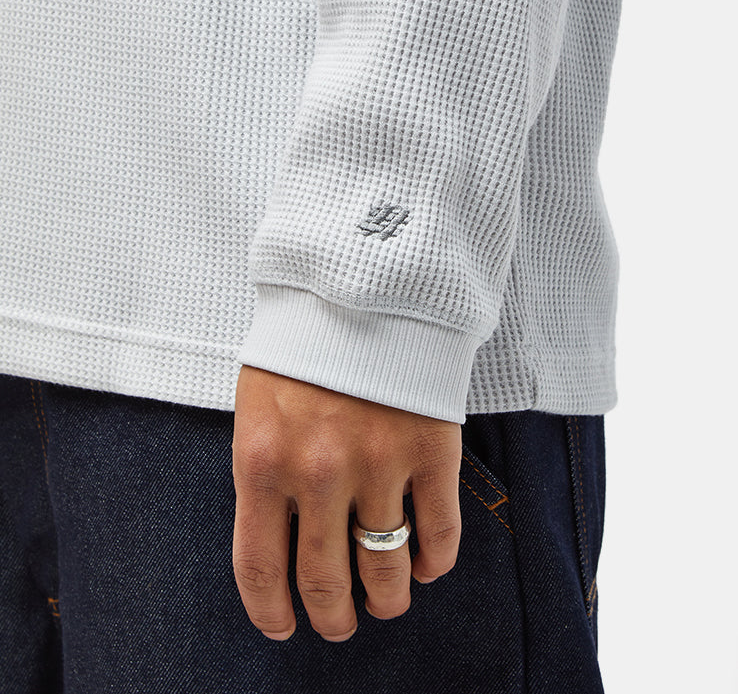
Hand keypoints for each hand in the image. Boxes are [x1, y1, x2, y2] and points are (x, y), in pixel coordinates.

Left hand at [231, 363, 462, 641]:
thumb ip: (264, 470)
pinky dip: (436, 560)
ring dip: (388, 598)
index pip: (261, 567)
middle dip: (333, 616)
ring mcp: (379, 465)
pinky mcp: (431, 450)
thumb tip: (280, 535)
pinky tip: (429, 565)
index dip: (271, 611)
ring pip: (387, 567)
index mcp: (263, 462)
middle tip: (339, 624)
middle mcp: (318, 475)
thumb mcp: (258, 405)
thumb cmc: (302, 342)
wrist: (360, 282)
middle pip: (326, 581)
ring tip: (387, 602)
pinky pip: (440, 532)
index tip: (283, 626)